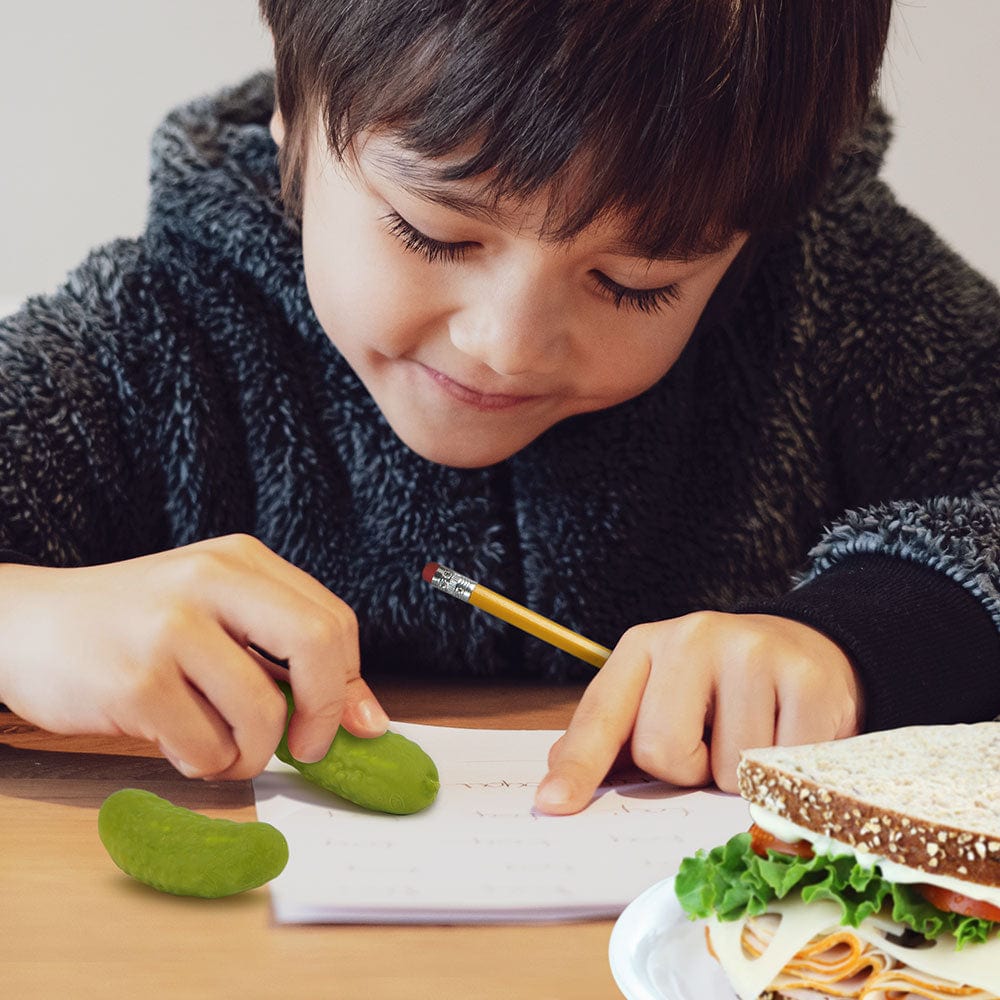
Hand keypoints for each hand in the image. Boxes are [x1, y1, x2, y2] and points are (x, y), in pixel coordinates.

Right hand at [0, 534, 387, 779]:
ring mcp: (171, 627)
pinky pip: (206, 747)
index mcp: (240, 559)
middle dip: (324, 714)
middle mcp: (210, 580)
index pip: (333, 621)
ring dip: (251, 754)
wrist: (24, 625)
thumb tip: (365, 720)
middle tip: (307, 749)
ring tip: (220, 749)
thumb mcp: (214, 615)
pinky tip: (178, 744)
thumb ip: (283, 654)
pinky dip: (204, 763)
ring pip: (262, 714)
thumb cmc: (134, 627)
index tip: (348, 723)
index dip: (349, 683)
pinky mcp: (136, 680)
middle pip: (317, 647)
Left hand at [535, 611, 862, 813]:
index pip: (603, 714)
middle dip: (686, 769)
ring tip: (752, 733)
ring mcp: (753, 653)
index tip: (553, 803)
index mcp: (644, 646)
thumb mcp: (656, 694)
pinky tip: (787, 733)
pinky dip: (783, 774)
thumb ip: (612, 737)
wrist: (802, 647)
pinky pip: (781, 771)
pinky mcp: (807, 680)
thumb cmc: (716, 685)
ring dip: (738, 774)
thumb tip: (559, 784)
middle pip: (663, 752)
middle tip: (709, 741)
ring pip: (728, 770)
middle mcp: (693, 638)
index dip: (579, 765)